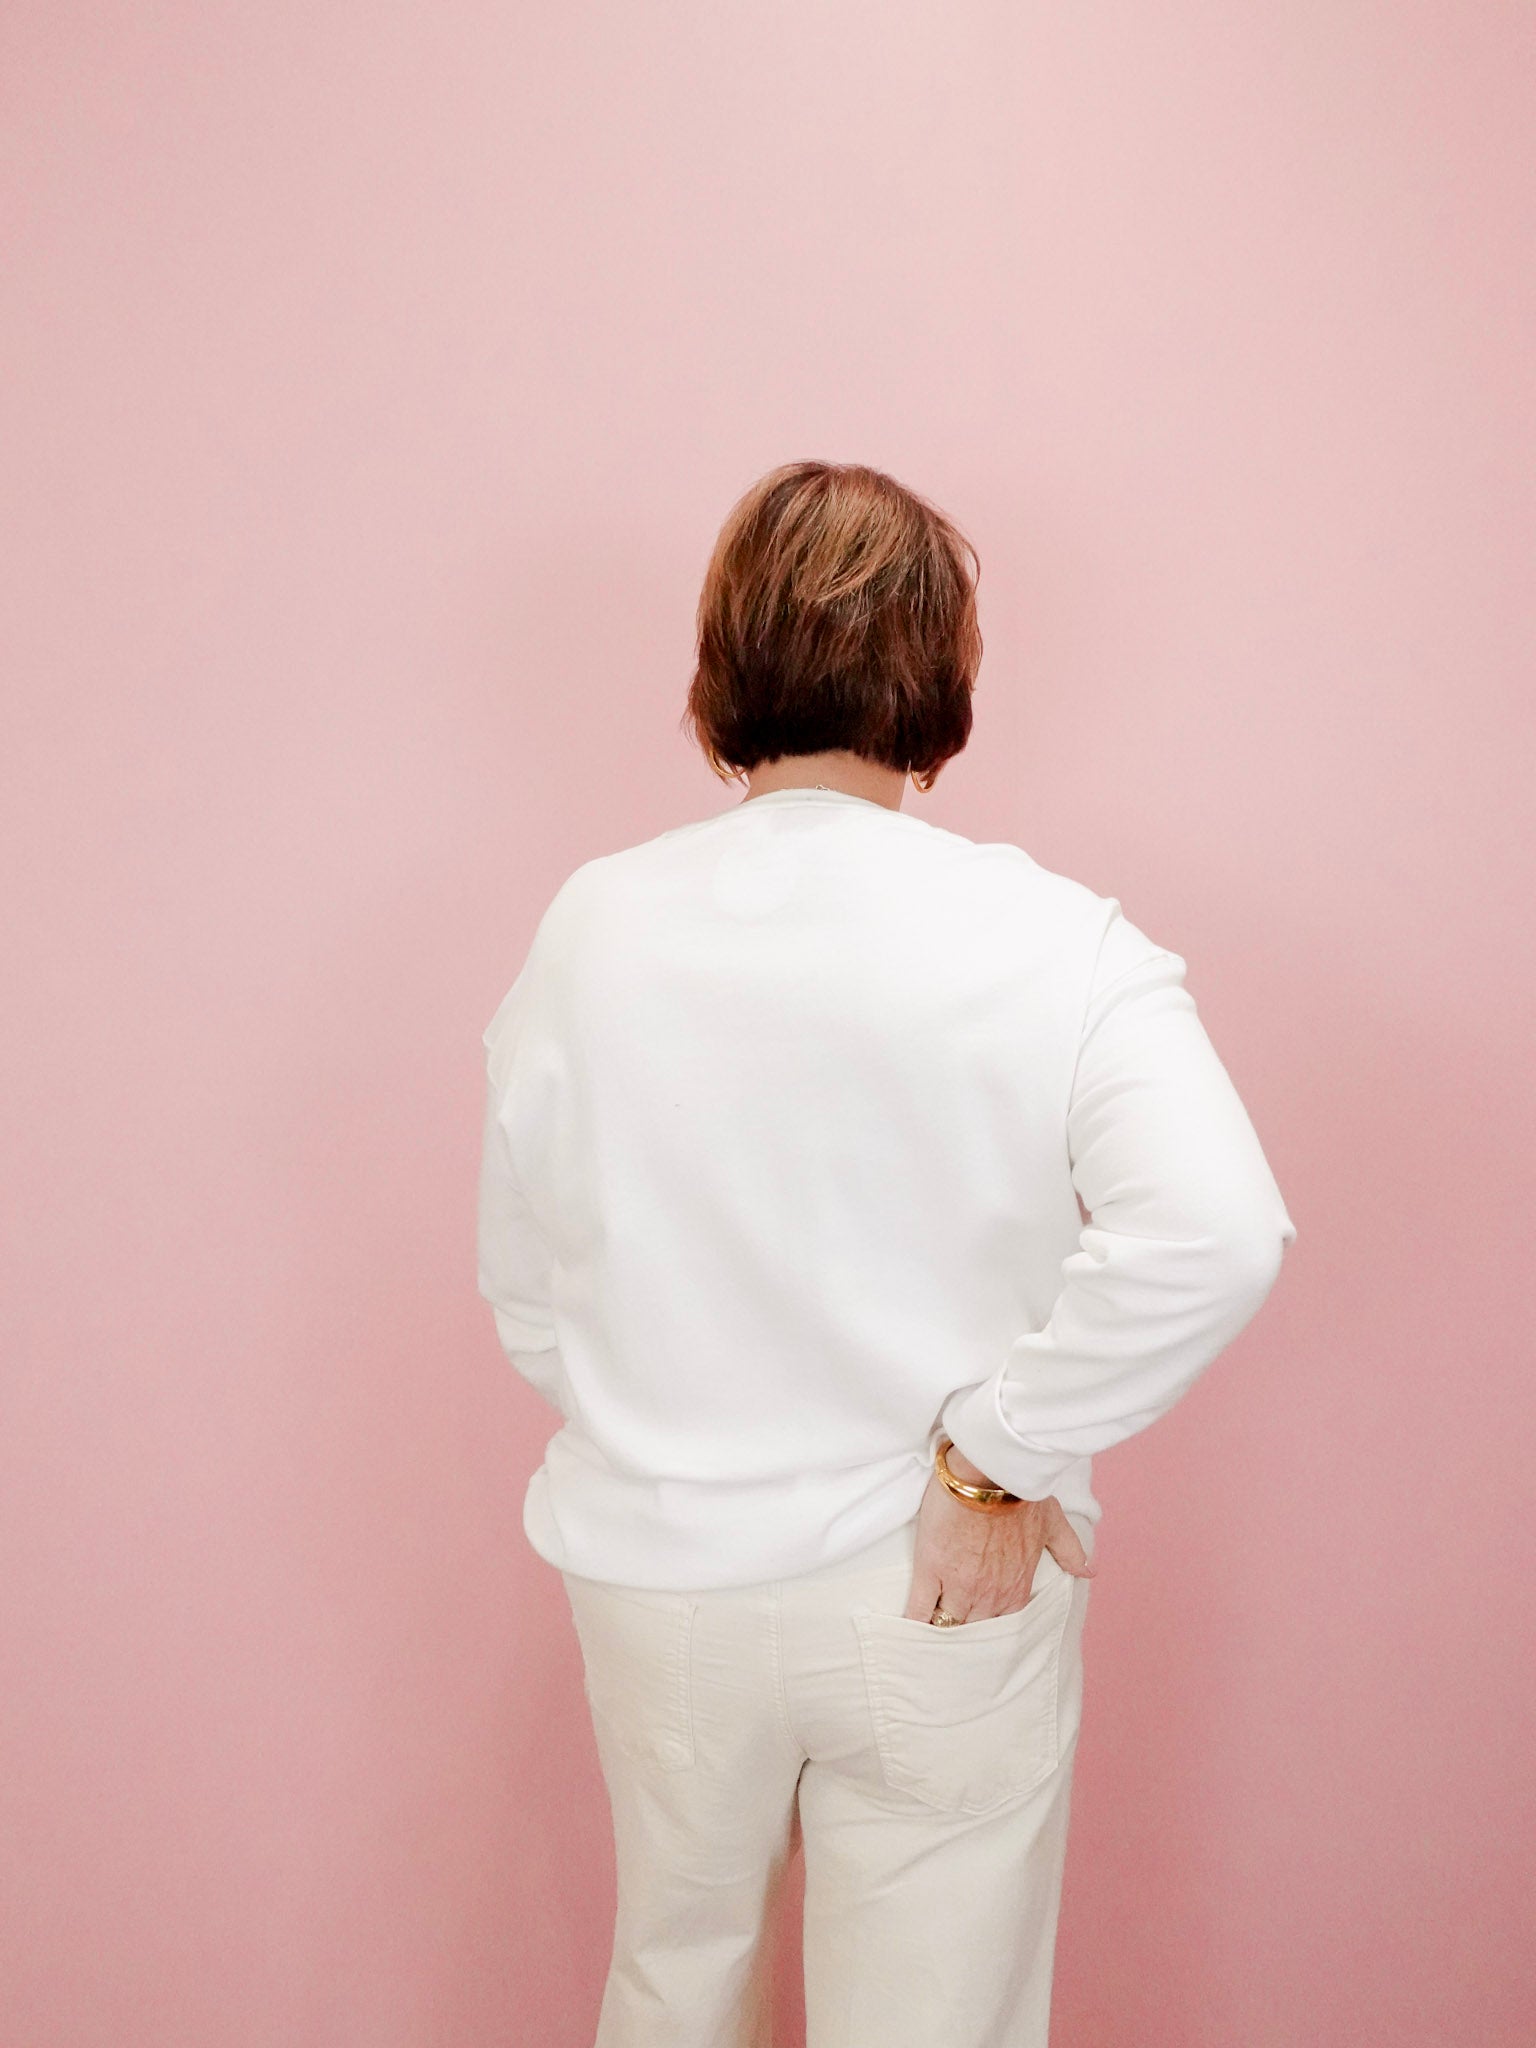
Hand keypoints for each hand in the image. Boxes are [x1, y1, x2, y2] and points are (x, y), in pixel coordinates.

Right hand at [902, 1443, 1096, 1623]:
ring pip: (946, 1624)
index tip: (979, 1622)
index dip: (988, 1624)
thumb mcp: (1053, 1523)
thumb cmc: (1020, 1494)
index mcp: (1016, 1588)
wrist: (988, 1472)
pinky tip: (907, 1632)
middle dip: (963, 1630)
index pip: (1002, 1624)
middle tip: (951, 1632)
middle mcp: (988, 1595)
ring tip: (927, 1636)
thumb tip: (1089, 1572)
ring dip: (939, 1629)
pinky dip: (913, 1623)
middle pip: (972, 1629)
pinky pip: (918, 1609)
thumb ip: (1070, 1551)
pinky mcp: (931, 1569)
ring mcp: (958, 1585)